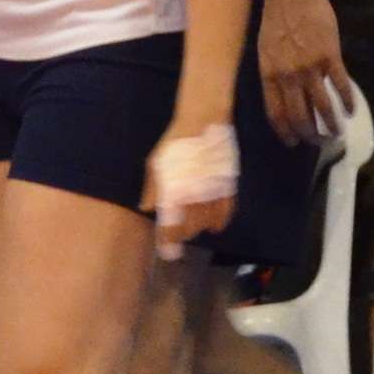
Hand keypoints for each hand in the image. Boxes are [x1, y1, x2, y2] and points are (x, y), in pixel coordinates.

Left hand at [147, 122, 236, 248]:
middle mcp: (194, 196)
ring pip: (208, 222)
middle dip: (183, 234)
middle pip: (190, 227)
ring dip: (199, 228)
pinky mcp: (228, 185)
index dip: (168, 241)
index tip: (167, 251)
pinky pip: (227, 211)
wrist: (202, 121)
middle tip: (178, 236)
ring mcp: (212, 192)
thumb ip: (153, 188)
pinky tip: (215, 227)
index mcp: (174, 192)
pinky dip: (220, 221)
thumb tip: (146, 208)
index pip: (171, 225)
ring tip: (194, 229)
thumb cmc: (175, 142)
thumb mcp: (156, 163)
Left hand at [255, 0, 349, 147]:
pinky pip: (340, 85)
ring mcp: (310, 67)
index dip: (285, 131)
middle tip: (318, 142)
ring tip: (335, 133)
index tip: (292, 143)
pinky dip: (347, 101)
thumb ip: (274, 73)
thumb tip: (284, 94)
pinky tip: (350, 111)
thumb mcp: (265, 50)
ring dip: (330, 124)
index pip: (276, 113)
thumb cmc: (276, 19)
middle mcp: (289, 76)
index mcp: (269, 75)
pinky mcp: (330, 57)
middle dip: (309, 134)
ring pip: (322, 106)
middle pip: (299, 115)